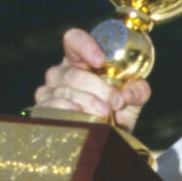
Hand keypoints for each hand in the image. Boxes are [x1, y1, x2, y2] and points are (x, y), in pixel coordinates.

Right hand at [32, 28, 151, 130]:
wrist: (107, 140)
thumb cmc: (116, 113)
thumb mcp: (132, 100)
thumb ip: (138, 91)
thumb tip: (128, 92)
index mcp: (81, 60)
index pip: (74, 40)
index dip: (85, 46)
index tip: (100, 60)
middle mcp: (61, 72)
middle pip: (74, 73)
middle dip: (99, 88)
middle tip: (116, 102)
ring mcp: (49, 91)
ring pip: (65, 91)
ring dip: (88, 102)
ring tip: (106, 113)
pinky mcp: (43, 110)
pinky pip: (52, 107)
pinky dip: (70, 111)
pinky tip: (82, 116)